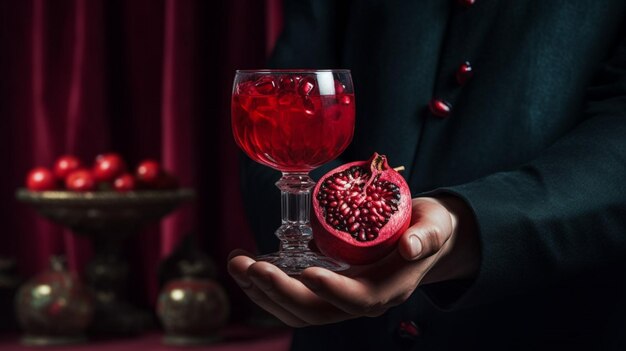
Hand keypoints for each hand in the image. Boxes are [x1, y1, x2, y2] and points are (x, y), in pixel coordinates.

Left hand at [228, 197, 478, 326]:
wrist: (421, 237)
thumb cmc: (428, 228)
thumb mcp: (435, 226)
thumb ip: (426, 236)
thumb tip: (410, 246)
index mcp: (389, 288)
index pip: (359, 300)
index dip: (332, 291)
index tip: (307, 273)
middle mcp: (361, 301)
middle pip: (317, 311)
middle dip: (281, 292)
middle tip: (251, 266)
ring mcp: (341, 298)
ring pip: (298, 310)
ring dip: (264, 292)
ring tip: (238, 263)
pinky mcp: (325, 289)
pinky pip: (293, 298)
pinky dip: (267, 287)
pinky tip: (248, 266)